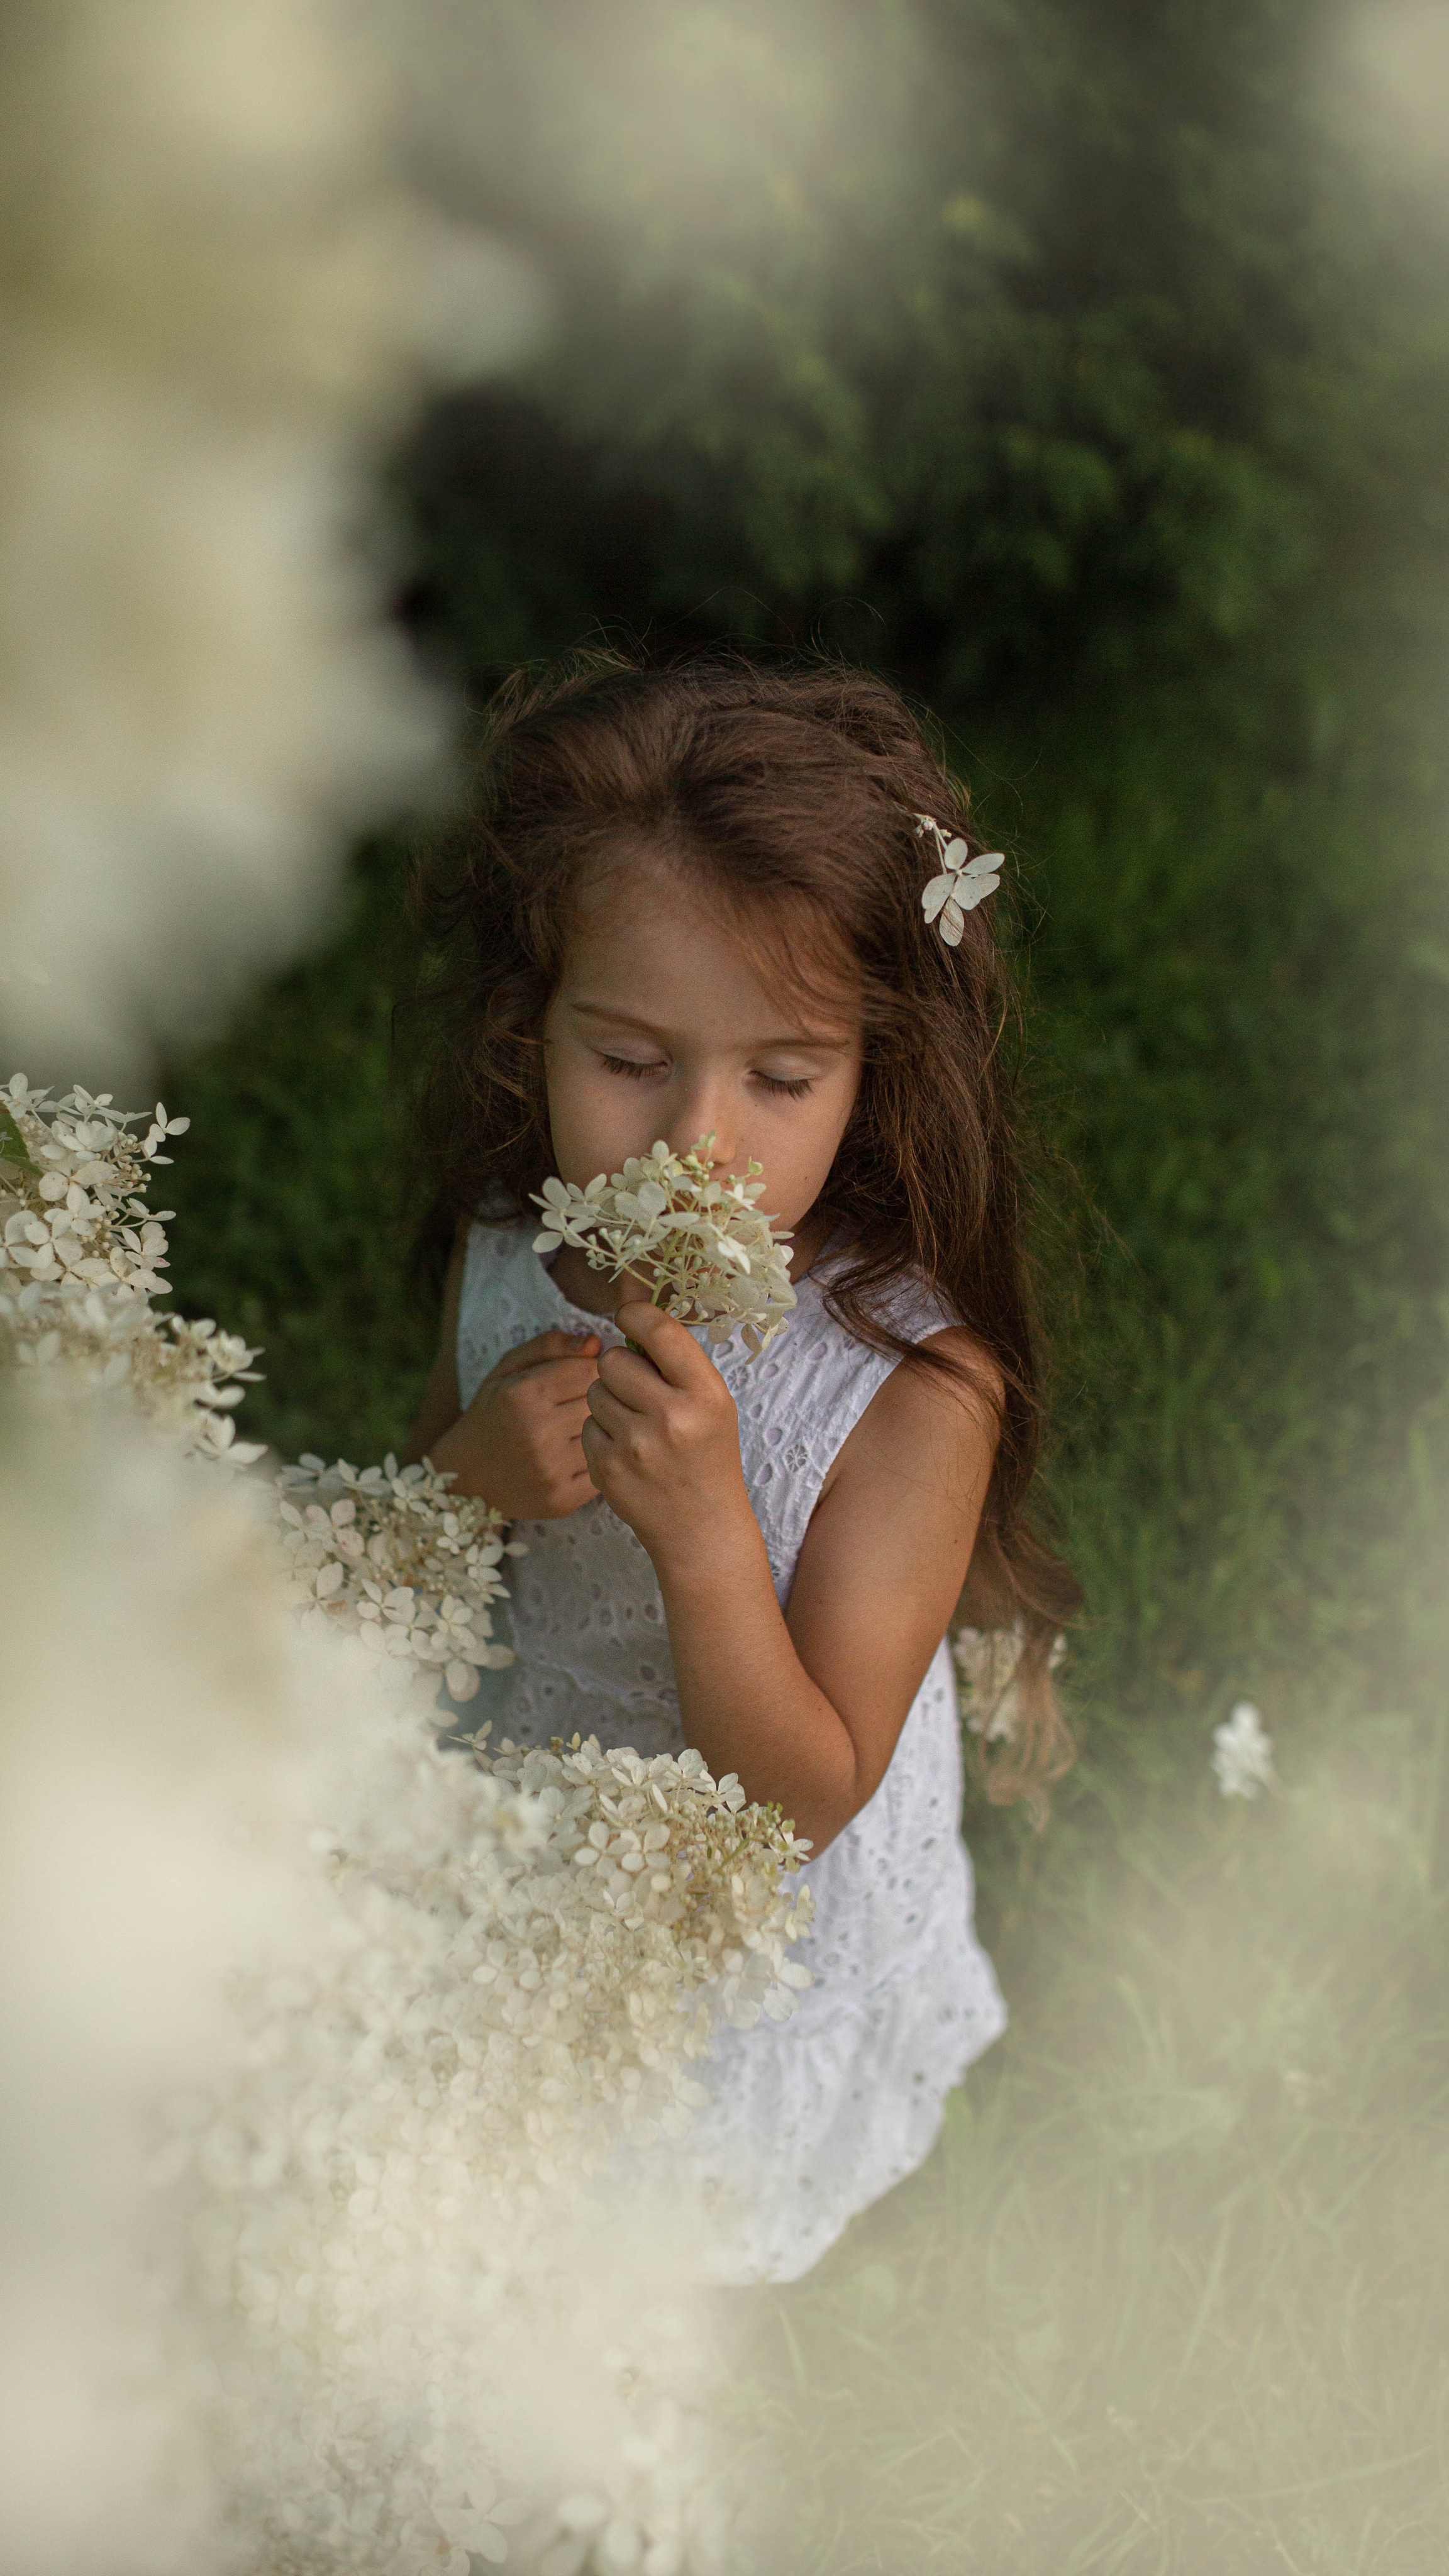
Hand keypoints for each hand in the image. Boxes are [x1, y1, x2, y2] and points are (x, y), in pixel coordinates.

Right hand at [429, 1328, 599, 1518]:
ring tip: (570, 1432)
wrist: (463, 1481)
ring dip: (596, 1431)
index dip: (589, 1371)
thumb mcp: (507, 1371)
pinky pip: (601, 1468)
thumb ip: (549, 1347)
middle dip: (593, 1400)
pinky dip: (593, 1461)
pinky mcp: (562, 1499)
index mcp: (524, 1393)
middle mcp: (539, 1432)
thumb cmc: (490, 1416)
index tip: (579, 1377)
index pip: (590, 1369)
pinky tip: (571, 1457)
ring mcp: (552, 1469)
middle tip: (573, 1407)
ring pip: (605, 1434)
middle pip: (601, 1402)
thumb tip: (595, 1342)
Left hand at [581, 1299, 750, 1564]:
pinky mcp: (607, 1468)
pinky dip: (601, 1433)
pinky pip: (587, 1425)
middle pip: (613, 1360)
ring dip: (608, 1400)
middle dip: (620, 1368)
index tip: (628, 1315)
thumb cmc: (708, 1457)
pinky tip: (627, 1451)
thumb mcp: (714, 1405)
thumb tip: (632, 1320)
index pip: (661, 1332)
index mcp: (705, 1394)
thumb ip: (677, 1365)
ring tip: (636, 1425)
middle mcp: (671, 1417)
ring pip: (594, 1391)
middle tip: (637, 1389)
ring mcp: (635, 1445)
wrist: (702, 1528)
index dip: (636, 1314)